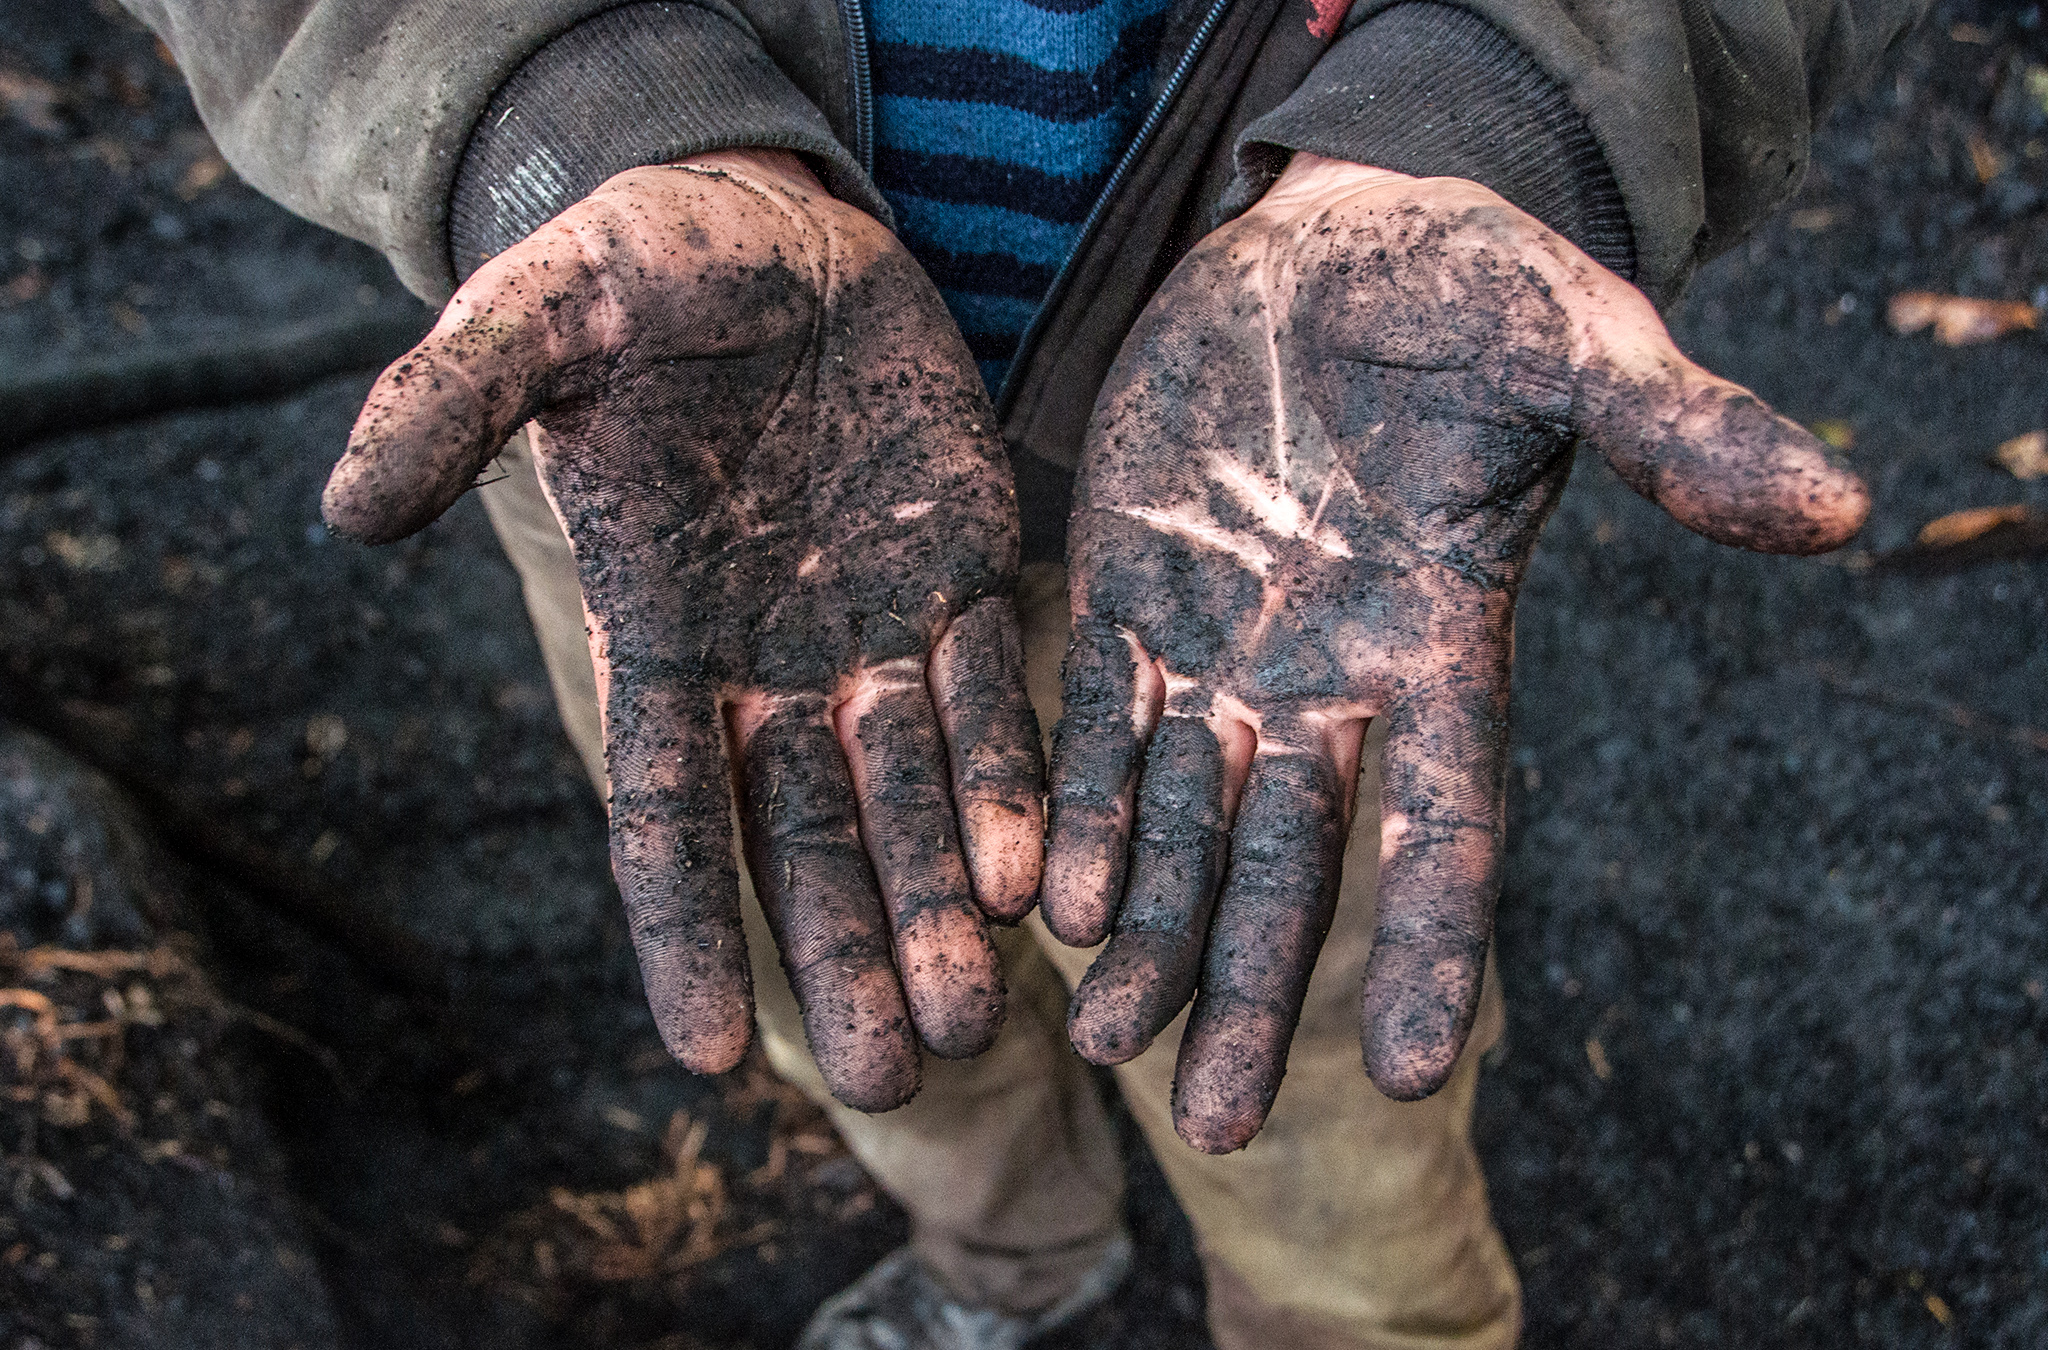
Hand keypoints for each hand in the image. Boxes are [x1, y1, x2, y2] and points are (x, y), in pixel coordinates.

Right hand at [324, 152, 1043, 1111]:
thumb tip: (344, 508)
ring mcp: (872, 631)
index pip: (663, 815)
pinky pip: (994, 701)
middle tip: (902, 1079)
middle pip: (806, 842)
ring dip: (945, 907)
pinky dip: (1015, 787)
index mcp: (657, 633)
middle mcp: (767, 665)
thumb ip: (451, 405)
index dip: (687, 933)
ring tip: (980, 1018)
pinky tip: (1046, 878)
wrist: (767, 226)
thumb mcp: (535, 320)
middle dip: (848, 956)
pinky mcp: (962, 575)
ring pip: (912, 800)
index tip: (716, 1058)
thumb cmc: (635, 272)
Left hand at [1045, 153, 1866, 1150]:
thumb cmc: (1467, 289)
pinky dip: (1071, 812)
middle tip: (1214, 1124)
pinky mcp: (1125, 598)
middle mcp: (1327, 682)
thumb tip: (1843, 508)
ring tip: (1098, 1047)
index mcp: (1441, 645)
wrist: (1324, 245)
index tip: (1403, 1070)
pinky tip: (1044, 904)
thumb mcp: (1572, 342)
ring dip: (1148, 937)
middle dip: (1254, 990)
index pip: (1444, 825)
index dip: (1429, 942)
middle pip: (1293, 869)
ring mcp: (1219, 650)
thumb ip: (1675, 428)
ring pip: (1179, 828)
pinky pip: (1091, 729)